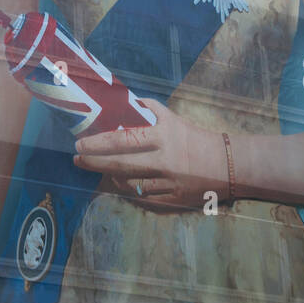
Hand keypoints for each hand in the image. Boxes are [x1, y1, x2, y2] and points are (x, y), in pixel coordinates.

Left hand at [73, 100, 227, 209]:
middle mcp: (164, 161)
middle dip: (95, 162)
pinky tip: (119, 183)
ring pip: (129, 184)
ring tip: (99, 168)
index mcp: (163, 137)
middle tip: (77, 159)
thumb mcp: (172, 118)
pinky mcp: (172, 201)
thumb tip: (122, 101)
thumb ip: (148, 109)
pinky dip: (128, 191)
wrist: (226, 164)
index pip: (124, 140)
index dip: (98, 143)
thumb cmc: (193, 137)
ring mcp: (168, 184)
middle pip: (121, 165)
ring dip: (110, 176)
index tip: (80, 143)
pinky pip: (143, 198)